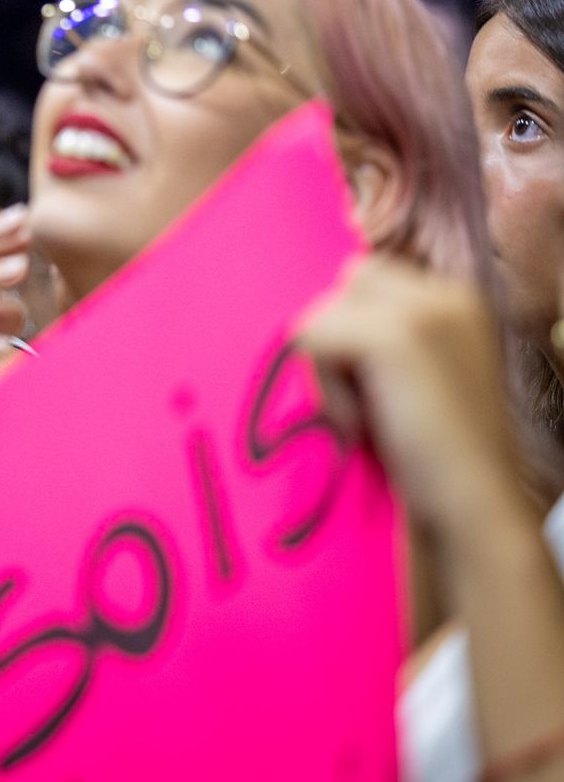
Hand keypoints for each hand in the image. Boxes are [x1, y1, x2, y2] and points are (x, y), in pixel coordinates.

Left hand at [296, 256, 530, 534]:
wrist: (472, 504)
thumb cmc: (433, 452)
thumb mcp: (415, 375)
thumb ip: (380, 336)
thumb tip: (316, 321)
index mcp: (458, 298)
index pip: (366, 278)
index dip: (353, 333)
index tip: (381, 386)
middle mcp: (448, 293)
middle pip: (342, 287)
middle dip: (338, 341)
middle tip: (370, 402)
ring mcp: (425, 310)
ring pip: (321, 313)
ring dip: (328, 370)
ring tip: (369, 415)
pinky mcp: (396, 337)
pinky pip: (310, 339)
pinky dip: (324, 389)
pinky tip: (360, 423)